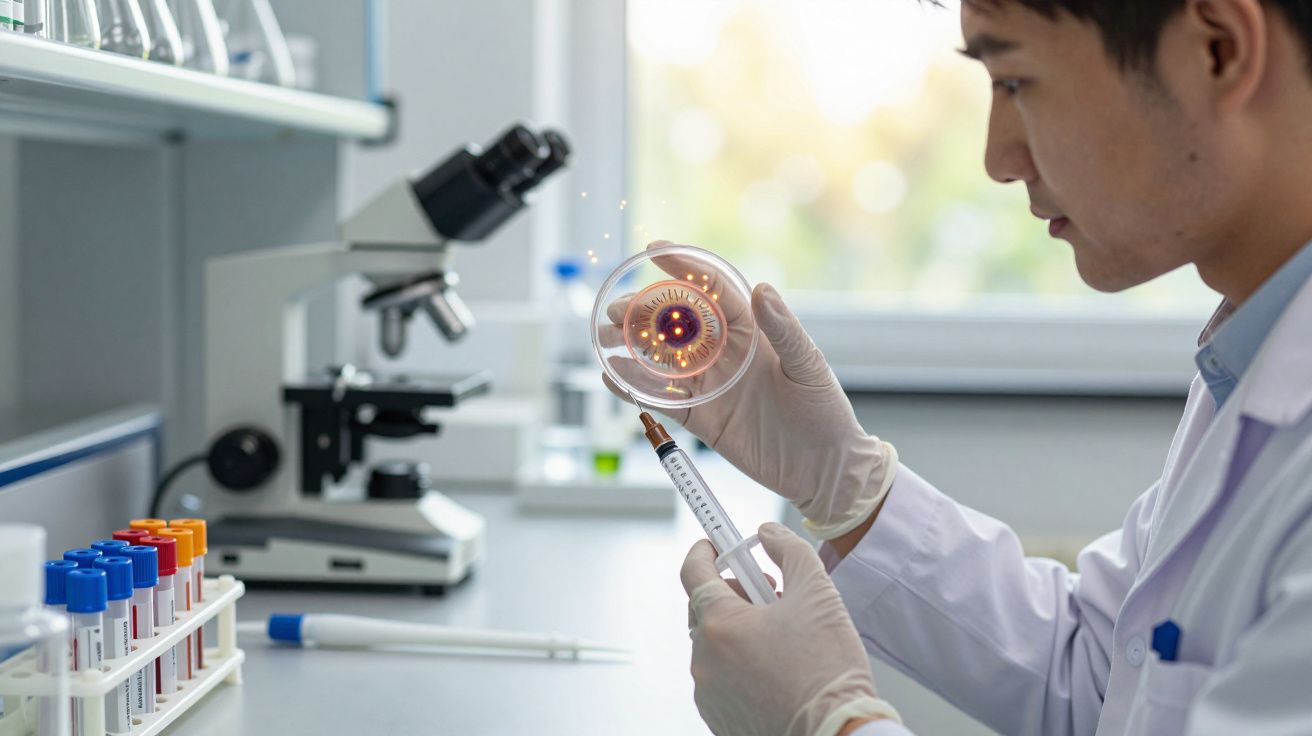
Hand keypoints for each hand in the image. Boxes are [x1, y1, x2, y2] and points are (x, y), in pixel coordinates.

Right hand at [602, 240, 897, 538]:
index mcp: (752, 332)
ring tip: (603, 340)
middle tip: (614, 310)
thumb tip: (762, 288)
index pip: (713, 291)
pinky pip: (661, 398)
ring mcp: (711, 385)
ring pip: (661, 359)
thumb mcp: (808, 367)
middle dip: (643, 312)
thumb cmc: (826, 413)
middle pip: (676, 323)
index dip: (685, 269)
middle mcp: (726, 353)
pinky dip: (634, 387)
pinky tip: (612, 376)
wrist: (825, 470)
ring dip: (631, 347)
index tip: (655, 250)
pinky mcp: (701, 417)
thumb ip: (783, 330)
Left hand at [681, 522, 900, 735]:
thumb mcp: (818, 593)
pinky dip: (740, 665)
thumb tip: (770, 535)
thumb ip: (790, 551)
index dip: (705, 550)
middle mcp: (704, 660)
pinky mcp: (720, 718)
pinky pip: (721, 678)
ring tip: (781, 637)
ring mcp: (709, 693)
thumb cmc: (828, 672)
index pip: (693, 572)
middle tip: (768, 594)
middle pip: (705, 608)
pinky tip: (775, 668)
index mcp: (720, 625)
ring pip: (715, 644)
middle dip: (733, 593)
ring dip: (739, 631)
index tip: (715, 543)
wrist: (839, 733)